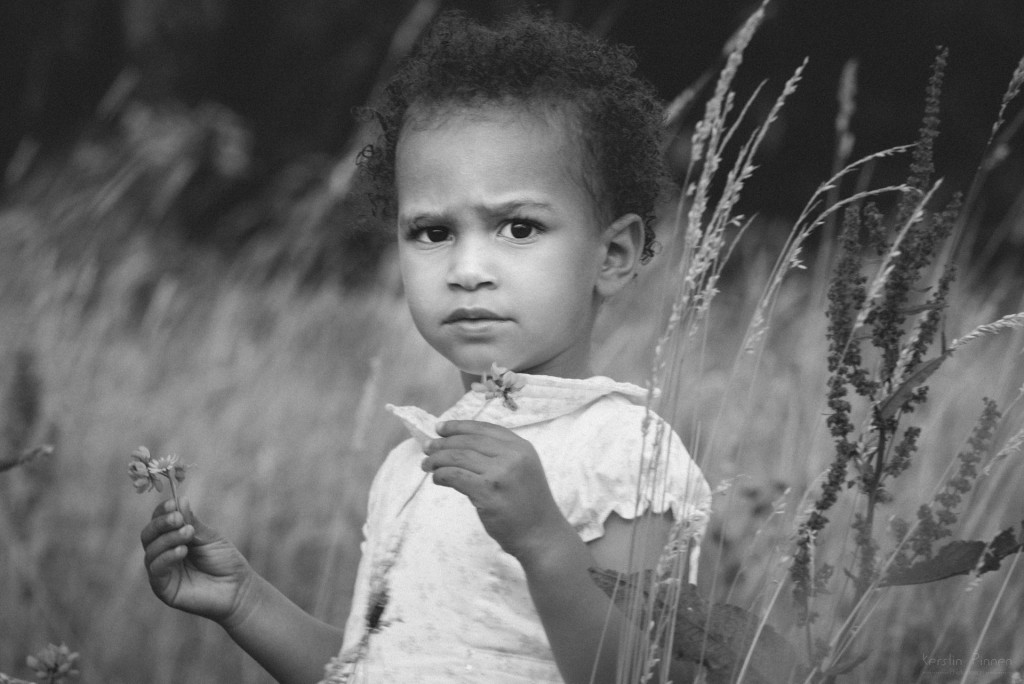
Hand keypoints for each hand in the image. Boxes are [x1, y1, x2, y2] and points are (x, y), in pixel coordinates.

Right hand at [140, 497, 251, 625]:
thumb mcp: (209, 537)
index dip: (162, 511)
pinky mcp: (163, 589)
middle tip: (178, 518)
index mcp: (172, 540)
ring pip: (151, 551)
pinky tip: (182, 550)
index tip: (173, 503)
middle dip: (161, 524)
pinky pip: (156, 570)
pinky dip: (167, 557)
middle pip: (148, 535)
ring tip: (188, 533)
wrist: (238, 589)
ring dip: (168, 538)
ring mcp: (162, 572)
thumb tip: (179, 500)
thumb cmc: (225, 561)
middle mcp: (163, 555)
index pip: (158, 522)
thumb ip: (192, 522)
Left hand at [422, 420, 572, 562]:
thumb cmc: (528, 504)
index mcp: (521, 447)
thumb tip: (459, 445)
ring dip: (437, 459)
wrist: (541, 535)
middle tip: (426, 447)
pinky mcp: (488, 493)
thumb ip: (500, 455)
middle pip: (468, 441)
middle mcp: (513, 456)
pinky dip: (441, 475)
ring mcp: (501, 474)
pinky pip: (455, 476)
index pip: (484, 428)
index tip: (440, 428)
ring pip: (458, 457)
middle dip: (443, 443)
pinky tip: (437, 479)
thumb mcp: (523, 469)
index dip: (458, 426)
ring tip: (426, 464)